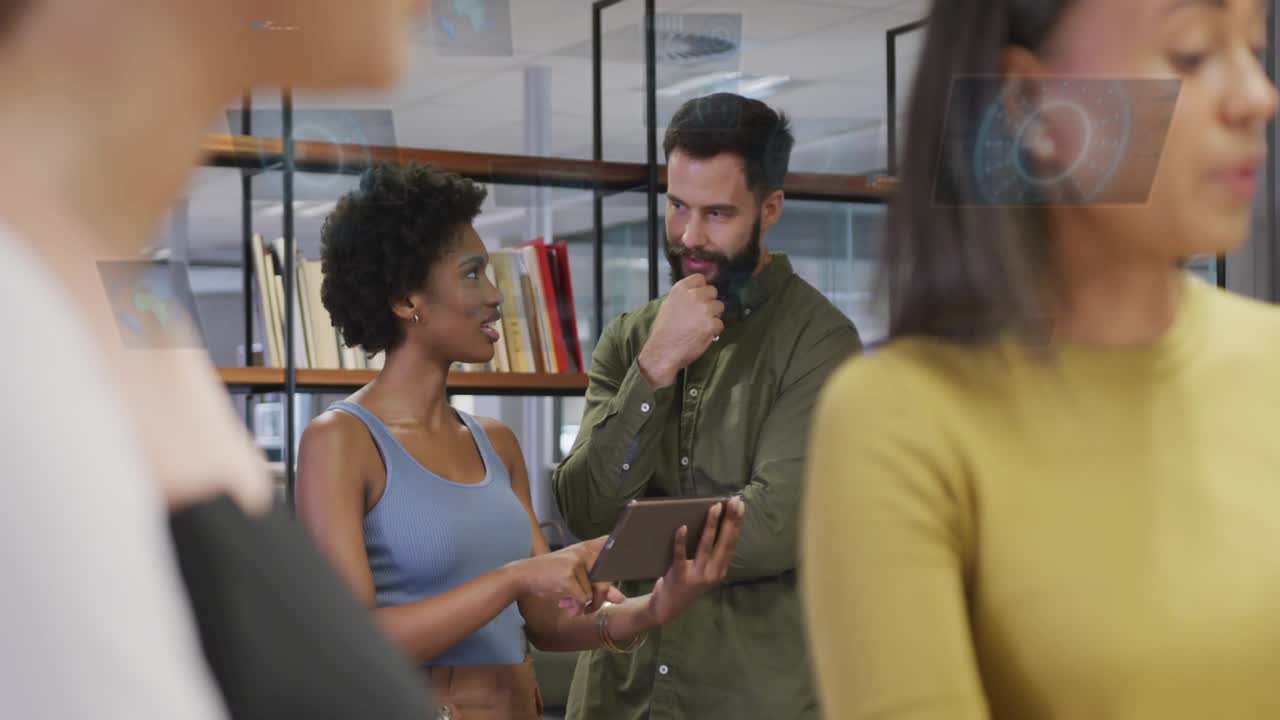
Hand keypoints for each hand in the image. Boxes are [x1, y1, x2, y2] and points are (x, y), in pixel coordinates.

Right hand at [510, 537, 624, 616]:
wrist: (523, 576)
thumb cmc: (551, 577)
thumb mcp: (576, 579)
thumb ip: (599, 587)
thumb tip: (621, 599)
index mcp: (587, 548)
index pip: (612, 543)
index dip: (622, 549)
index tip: (632, 547)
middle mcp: (583, 551)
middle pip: (606, 579)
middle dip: (598, 599)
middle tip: (587, 608)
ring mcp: (576, 562)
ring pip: (595, 592)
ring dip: (586, 606)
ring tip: (572, 607)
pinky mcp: (568, 575)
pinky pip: (582, 598)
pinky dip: (575, 606)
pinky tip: (564, 605)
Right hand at [637, 274, 723, 387]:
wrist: (663, 351)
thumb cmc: (663, 331)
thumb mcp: (668, 305)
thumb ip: (683, 296)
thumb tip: (695, 293)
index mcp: (680, 290)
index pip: (700, 278)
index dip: (701, 287)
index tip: (700, 295)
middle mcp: (693, 296)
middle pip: (713, 291)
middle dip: (709, 301)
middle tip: (702, 313)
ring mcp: (704, 310)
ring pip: (719, 307)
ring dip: (714, 315)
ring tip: (702, 325)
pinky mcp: (711, 324)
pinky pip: (720, 323)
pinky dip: (714, 330)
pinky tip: (704, 334)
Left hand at [644, 496, 744, 624]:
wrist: (668, 608)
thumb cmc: (686, 583)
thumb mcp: (705, 572)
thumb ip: (711, 554)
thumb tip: (713, 523)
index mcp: (720, 570)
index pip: (731, 543)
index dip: (737, 524)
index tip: (740, 505)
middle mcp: (713, 573)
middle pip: (724, 543)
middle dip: (730, 520)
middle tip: (734, 501)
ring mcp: (697, 575)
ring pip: (706, 546)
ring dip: (711, 525)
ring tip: (714, 507)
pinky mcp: (680, 576)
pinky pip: (680, 555)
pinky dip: (681, 540)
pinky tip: (682, 527)